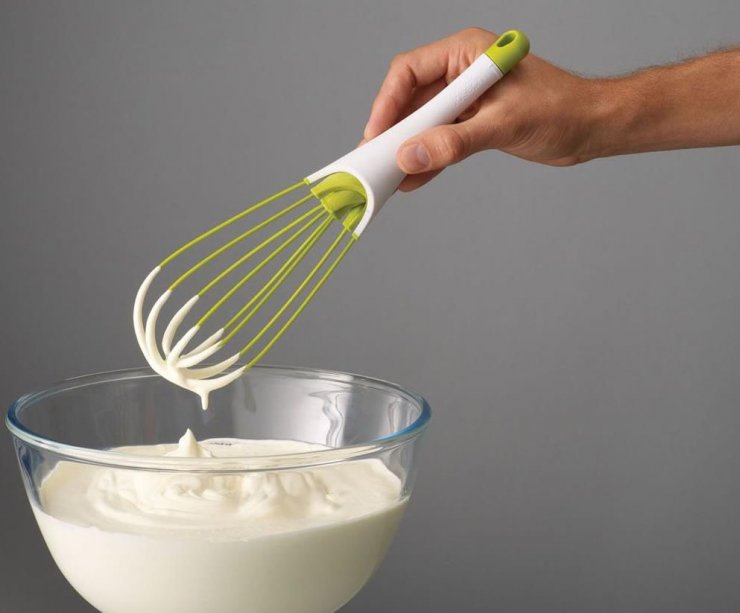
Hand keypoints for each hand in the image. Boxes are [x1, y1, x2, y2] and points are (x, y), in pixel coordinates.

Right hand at [363, 27, 604, 190]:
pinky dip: (428, 159)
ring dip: (407, 149)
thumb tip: (411, 156)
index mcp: (467, 53)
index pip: (410, 72)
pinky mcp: (473, 122)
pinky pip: (440, 140)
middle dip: (393, 132)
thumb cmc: (562, 110)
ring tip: (389, 176)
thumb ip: (455, 142)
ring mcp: (466, 99)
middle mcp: (462, 72)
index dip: (387, 104)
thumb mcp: (504, 125)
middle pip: (411, 100)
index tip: (377, 136)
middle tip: (375, 161)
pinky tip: (413, 179)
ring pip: (423, 123)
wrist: (593, 127)